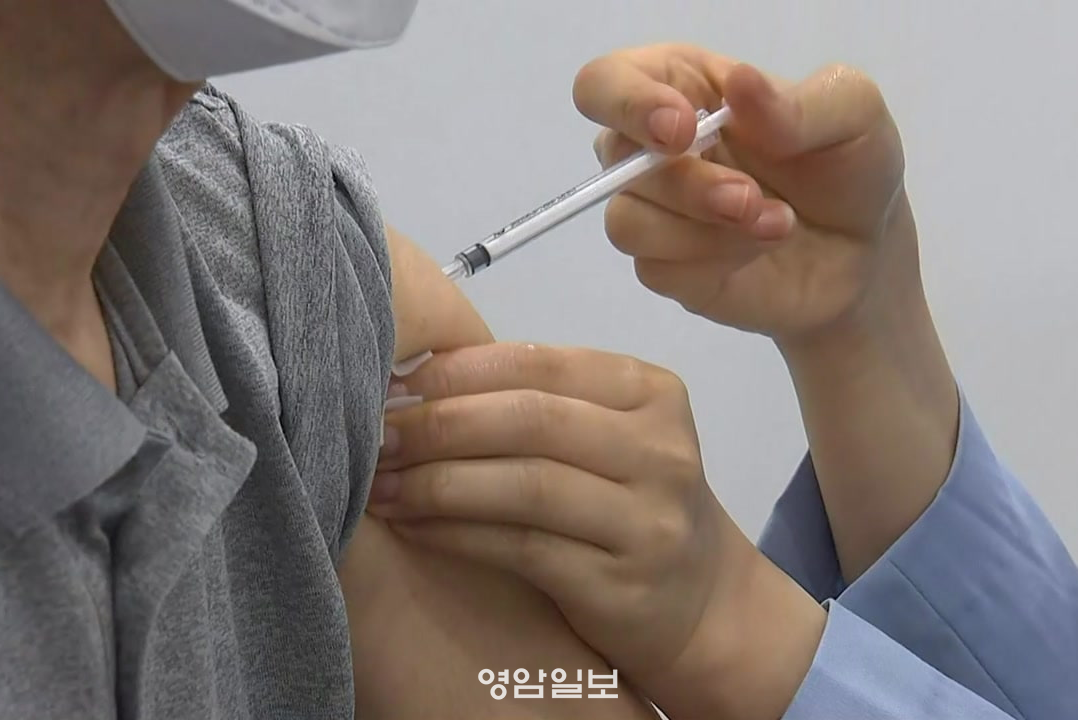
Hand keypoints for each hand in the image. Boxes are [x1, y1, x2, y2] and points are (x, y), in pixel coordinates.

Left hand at [368, 343, 811, 708]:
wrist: (701, 606)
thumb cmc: (631, 505)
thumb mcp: (607, 438)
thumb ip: (538, 403)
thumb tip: (417, 379)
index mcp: (651, 392)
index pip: (543, 362)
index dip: (461, 369)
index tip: (398, 379)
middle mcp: (660, 449)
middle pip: (531, 420)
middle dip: (440, 424)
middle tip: (376, 433)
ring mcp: (648, 518)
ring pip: (524, 485)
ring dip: (437, 482)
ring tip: (381, 483)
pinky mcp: (621, 582)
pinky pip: (521, 548)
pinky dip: (456, 533)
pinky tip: (414, 525)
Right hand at [572, 44, 914, 347]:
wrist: (866, 254)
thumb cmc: (849, 166)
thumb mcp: (852, 113)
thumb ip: (799, 102)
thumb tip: (739, 83)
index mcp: (681, 86)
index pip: (604, 83)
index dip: (627, 102)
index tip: (680, 130)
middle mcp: (652, 148)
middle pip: (614, 159)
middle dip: (686, 183)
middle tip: (749, 197)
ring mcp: (655, 213)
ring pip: (627, 222)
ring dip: (701, 229)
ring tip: (775, 226)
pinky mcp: (666, 268)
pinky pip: (656, 269)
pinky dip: (714, 261)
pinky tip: (760, 249)